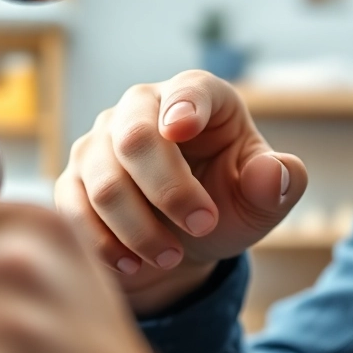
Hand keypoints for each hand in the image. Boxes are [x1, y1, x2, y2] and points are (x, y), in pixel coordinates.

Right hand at [56, 70, 307, 312]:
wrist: (181, 243)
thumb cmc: (226, 205)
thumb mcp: (261, 201)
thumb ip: (279, 183)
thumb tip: (274, 172)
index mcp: (196, 96)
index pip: (188, 89)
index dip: (184, 106)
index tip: (182, 129)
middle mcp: (141, 108)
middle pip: (136, 138)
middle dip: (169, 190)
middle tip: (203, 226)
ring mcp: (100, 142)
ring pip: (105, 182)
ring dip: (140, 228)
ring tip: (171, 257)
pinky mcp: (72, 179)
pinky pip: (74, 210)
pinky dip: (103, 243)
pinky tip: (132, 263)